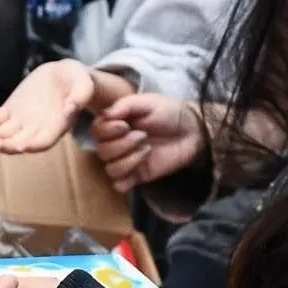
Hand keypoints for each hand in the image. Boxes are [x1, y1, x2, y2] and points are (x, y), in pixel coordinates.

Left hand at [0, 60, 95, 154]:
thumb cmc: (78, 81)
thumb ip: (80, 97)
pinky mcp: (12, 111)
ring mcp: (22, 121)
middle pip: (20, 143)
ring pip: (5, 134)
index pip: (43, 142)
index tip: (22, 146)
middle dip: (7, 146)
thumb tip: (71, 108)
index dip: (33, 145)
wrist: (63, 74)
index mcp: (57, 127)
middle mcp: (38, 129)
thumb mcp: (85, 85)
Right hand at [92, 94, 207, 191]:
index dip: (107, 131)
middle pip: (102, 152)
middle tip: (143, 136)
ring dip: (128, 160)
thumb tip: (104, 115)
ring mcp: (126, 161)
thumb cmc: (169, 112)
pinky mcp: (137, 176)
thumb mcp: (147, 102)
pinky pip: (119, 185)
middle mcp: (116, 143)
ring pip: (110, 169)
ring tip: (147, 149)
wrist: (192, 130)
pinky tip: (141, 168)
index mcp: (114, 124)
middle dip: (122, 144)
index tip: (125, 125)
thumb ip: (124, 105)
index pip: (96, 131)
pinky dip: (125, 180)